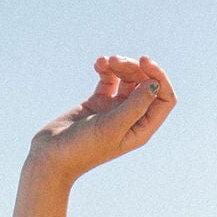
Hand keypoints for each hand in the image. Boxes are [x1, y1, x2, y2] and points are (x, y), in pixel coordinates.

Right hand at [26, 54, 175, 184]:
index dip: (159, 77)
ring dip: (120, 65)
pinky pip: (109, 79)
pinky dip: (106, 69)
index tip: (144, 61)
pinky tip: (98, 64)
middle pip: (146, 84)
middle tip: (116, 61)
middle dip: (135, 67)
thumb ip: (135, 106)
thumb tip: (154, 84)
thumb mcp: (112, 127)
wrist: (52, 156)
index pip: (164, 100)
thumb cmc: (83, 148)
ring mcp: (115, 110)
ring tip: (105, 61)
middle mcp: (131, 119)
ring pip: (128, 79)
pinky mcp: (98, 103)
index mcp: (141, 129)